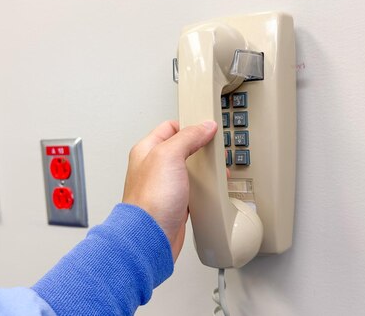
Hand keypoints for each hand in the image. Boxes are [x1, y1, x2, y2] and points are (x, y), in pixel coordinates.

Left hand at [122, 120, 217, 261]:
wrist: (151, 238)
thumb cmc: (150, 201)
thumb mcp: (169, 156)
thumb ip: (187, 137)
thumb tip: (204, 126)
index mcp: (147, 150)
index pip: (170, 127)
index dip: (190, 126)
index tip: (208, 128)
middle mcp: (154, 167)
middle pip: (182, 149)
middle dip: (201, 149)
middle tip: (215, 150)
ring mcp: (165, 187)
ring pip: (189, 171)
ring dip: (204, 170)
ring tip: (217, 169)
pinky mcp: (175, 204)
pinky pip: (193, 191)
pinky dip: (204, 190)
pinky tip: (211, 190)